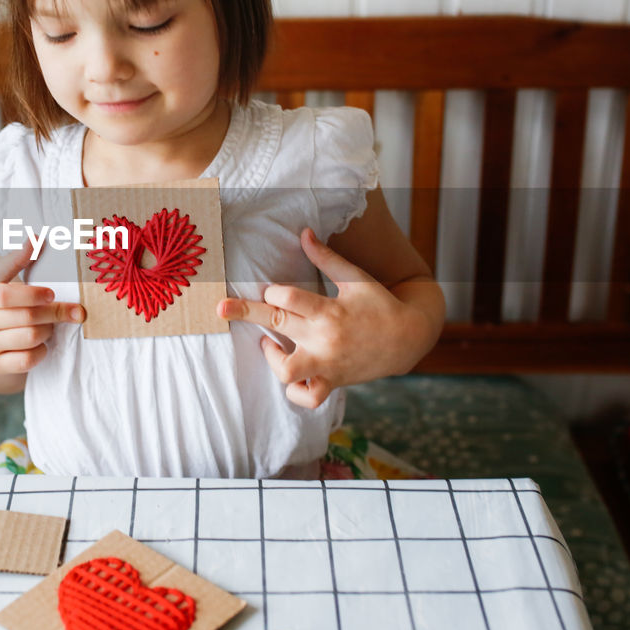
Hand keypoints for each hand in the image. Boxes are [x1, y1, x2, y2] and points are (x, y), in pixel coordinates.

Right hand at [0, 247, 84, 390]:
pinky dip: (41, 352)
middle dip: (55, 313)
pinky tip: (40, 344)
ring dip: (49, 331)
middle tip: (73, 311)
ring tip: (51, 325)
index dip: (32, 295)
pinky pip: (26, 361)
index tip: (51, 294)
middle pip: (27, 318)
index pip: (6, 295)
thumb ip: (14, 261)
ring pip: (30, 338)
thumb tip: (37, 238)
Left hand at [217, 228, 423, 408]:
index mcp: (329, 310)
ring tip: (269, 344)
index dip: (273, 290)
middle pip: (276, 325)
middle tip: (220, 308)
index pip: (289, 298)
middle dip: (245, 312)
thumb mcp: (355, 278)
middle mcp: (325, 339)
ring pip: (287, 371)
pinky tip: (292, 375)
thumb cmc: (379, 304)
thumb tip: (304, 233)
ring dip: (271, 358)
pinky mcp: (332, 382)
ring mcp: (327, 364)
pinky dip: (295, 391)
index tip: (271, 290)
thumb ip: (326, 258)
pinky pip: (307, 397)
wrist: (408, 339)